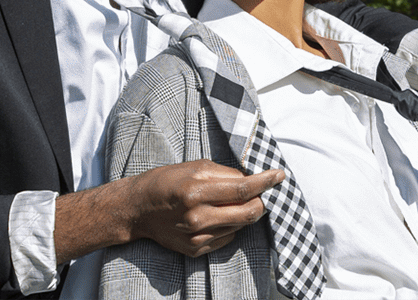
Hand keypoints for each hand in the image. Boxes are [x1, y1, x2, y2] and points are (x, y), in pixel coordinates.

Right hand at [54, 159, 280, 261]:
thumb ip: (225, 174)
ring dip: (243, 213)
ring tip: (229, 203)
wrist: (137, 209)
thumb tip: (252, 180)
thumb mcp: (194, 167)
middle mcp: (198, 216)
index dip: (266, 182)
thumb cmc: (166, 181)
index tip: (279, 176)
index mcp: (196, 190)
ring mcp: (197, 237)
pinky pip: (227, 238)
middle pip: (249, 213)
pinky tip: (216, 217)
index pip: (244, 188)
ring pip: (240, 226)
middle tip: (261, 193)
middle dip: (261, 201)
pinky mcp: (195, 250)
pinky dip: (230, 226)